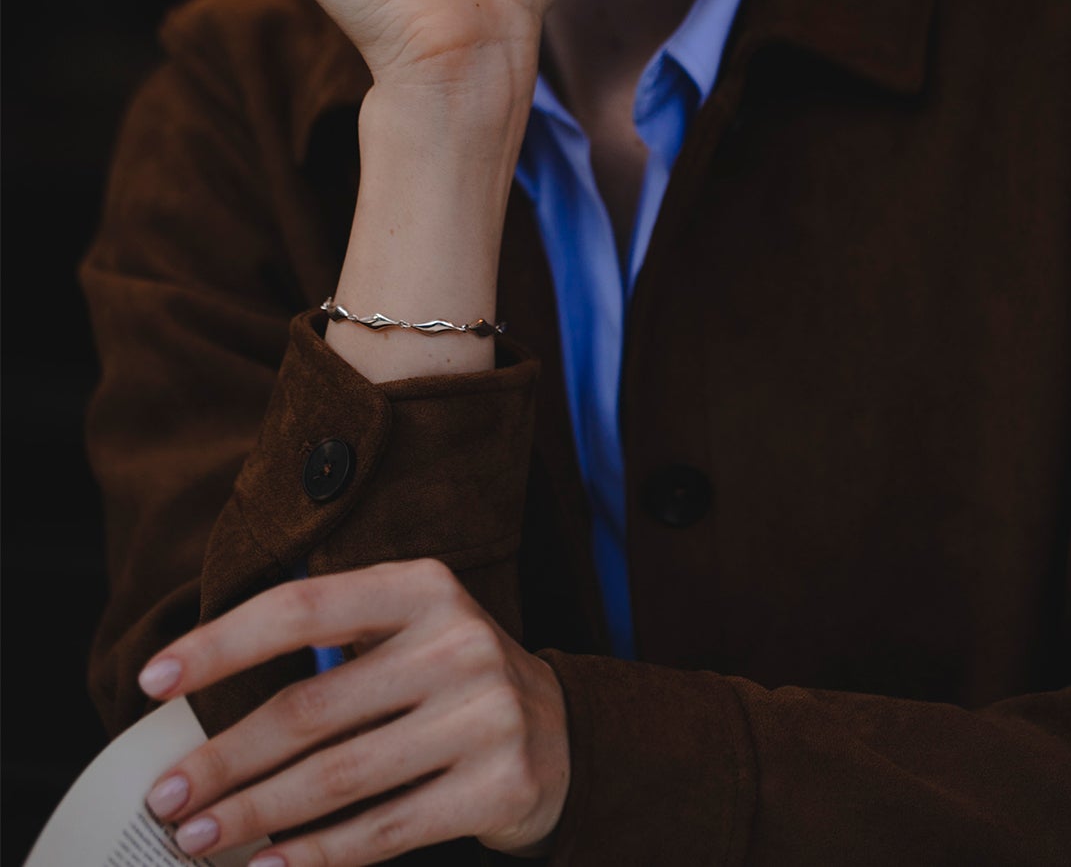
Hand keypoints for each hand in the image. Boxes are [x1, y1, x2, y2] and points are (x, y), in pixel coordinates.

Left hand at [138, 560, 570, 863]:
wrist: (561, 734)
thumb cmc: (449, 679)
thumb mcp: (407, 631)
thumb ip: (331, 648)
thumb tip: (202, 701)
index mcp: (423, 586)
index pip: (302, 607)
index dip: (222, 643)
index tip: (153, 679)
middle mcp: (457, 641)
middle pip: (311, 708)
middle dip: (226, 759)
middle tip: (168, 796)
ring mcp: (484, 714)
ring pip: (338, 779)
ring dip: (255, 815)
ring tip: (199, 839)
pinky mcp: (498, 784)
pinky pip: (383, 830)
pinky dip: (316, 857)